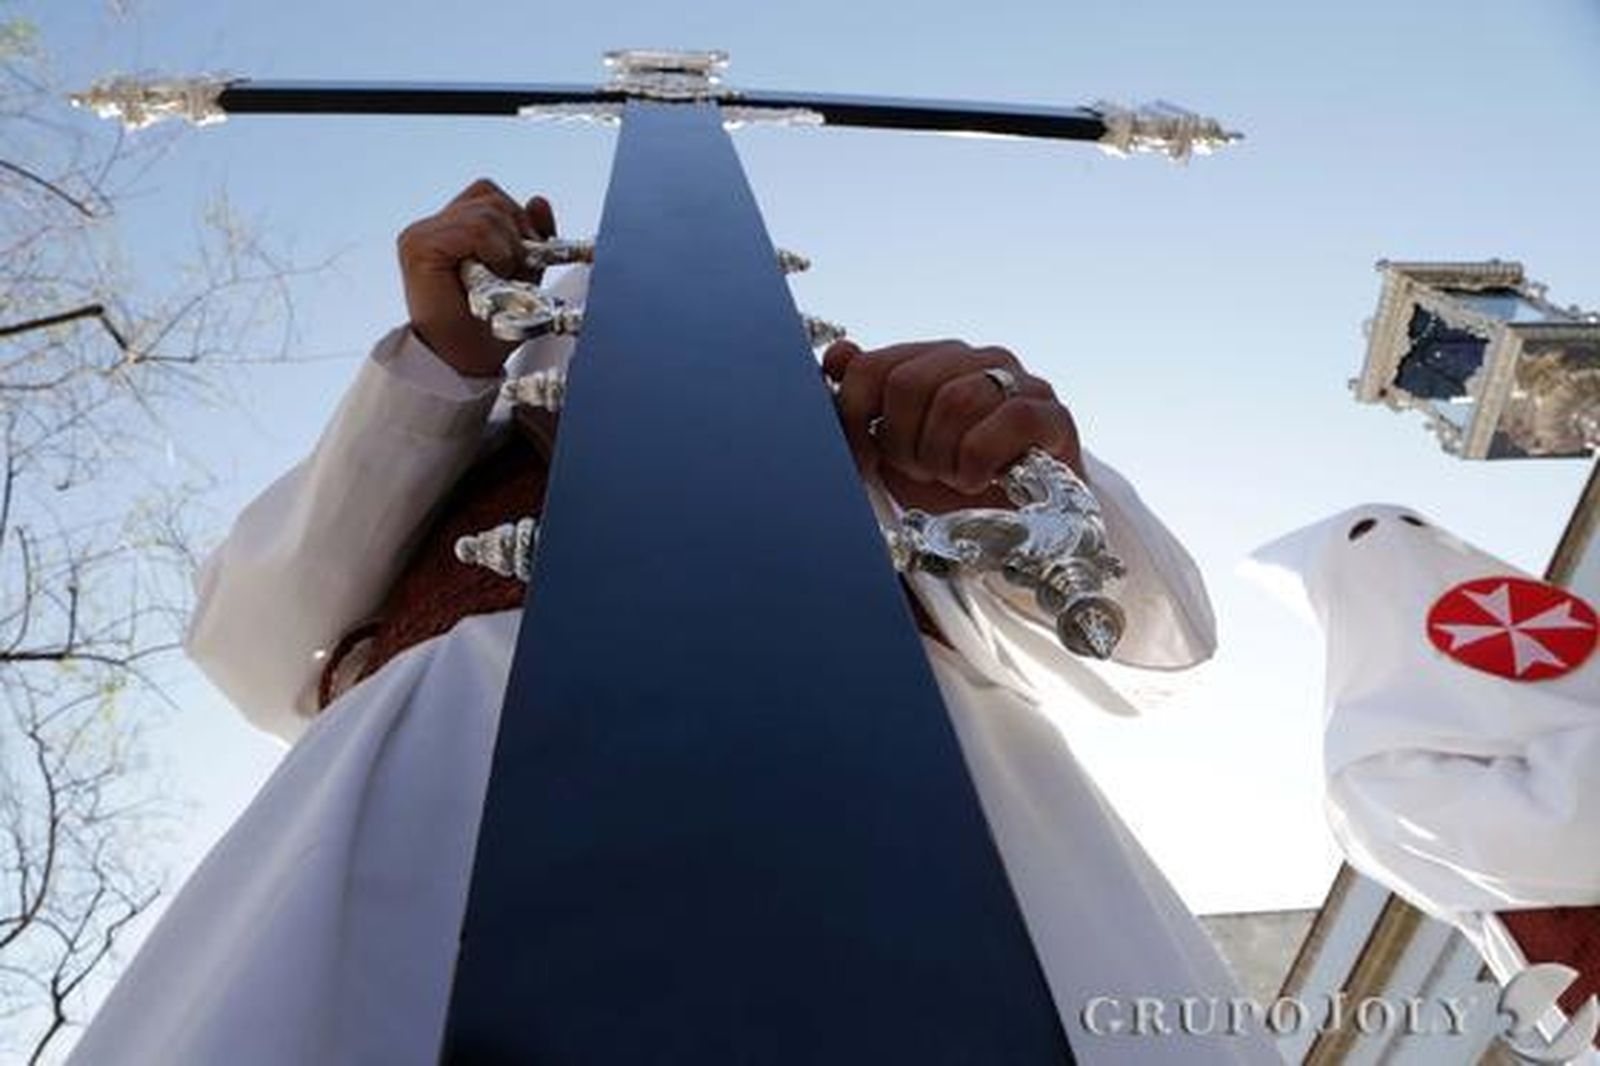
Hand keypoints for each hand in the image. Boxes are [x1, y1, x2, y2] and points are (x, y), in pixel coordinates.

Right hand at [397, 178, 556, 377]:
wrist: (466, 359)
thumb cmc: (490, 323)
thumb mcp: (523, 272)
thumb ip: (531, 235)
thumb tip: (539, 200)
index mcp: (452, 227)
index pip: (490, 195)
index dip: (518, 221)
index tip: (524, 260)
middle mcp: (433, 225)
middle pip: (491, 198)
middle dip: (517, 235)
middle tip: (511, 274)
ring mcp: (422, 233)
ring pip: (487, 211)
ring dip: (506, 249)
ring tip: (496, 279)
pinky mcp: (419, 246)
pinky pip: (473, 228)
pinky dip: (493, 251)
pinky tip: (487, 276)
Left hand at [822, 339, 1081, 512]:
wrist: (1018, 528)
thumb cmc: (953, 483)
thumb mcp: (896, 450)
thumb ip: (865, 404)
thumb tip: (838, 356)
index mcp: (934, 360)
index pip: (873, 367)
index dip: (854, 418)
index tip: (862, 459)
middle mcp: (977, 359)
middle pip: (909, 384)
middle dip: (903, 443)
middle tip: (919, 472)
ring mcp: (1019, 381)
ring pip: (956, 401)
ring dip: (943, 456)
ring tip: (951, 478)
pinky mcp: (1053, 414)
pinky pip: (1008, 420)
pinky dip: (980, 461)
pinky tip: (977, 481)